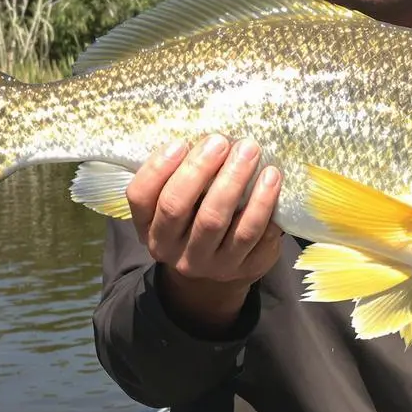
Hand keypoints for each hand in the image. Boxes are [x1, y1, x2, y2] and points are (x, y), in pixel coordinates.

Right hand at [126, 134, 283, 326]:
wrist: (217, 277)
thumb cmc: (196, 221)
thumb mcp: (177, 204)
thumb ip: (181, 176)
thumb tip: (204, 134)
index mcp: (148, 226)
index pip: (141, 197)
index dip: (157, 169)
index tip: (180, 142)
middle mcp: (171, 249)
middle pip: (177, 207)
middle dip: (199, 169)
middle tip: (222, 141)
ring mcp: (206, 263)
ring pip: (216, 221)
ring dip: (235, 182)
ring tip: (251, 153)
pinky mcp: (240, 268)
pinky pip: (253, 236)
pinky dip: (263, 205)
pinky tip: (271, 180)